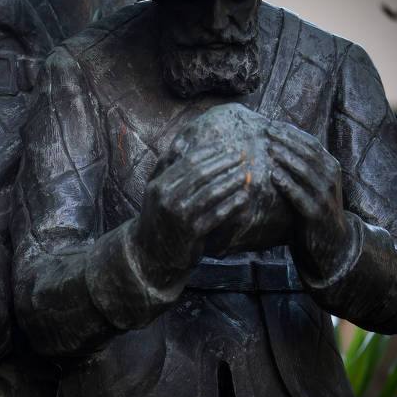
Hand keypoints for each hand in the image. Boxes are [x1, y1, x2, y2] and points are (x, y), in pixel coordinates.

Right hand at [134, 147, 249, 270]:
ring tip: (246, 173)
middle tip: (241, 156)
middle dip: (224, 163)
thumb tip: (180, 142)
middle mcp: (167, 199)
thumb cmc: (156, 217)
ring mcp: (180, 216)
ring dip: (232, 181)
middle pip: (201, 174)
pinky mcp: (192, 233)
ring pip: (211, 193)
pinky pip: (217, 214)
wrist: (150, 253)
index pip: (188, 162)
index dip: (209, 152)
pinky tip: (244, 197)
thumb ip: (165, 167)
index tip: (226, 146)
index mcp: (158, 185)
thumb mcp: (154, 191)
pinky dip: (232, 204)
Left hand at [267, 123, 350, 277]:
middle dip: (285, 140)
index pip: (310, 142)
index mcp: (330, 166)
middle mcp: (330, 177)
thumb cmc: (314, 206)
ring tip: (268, 148)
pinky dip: (286, 184)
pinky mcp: (315, 213)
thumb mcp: (313, 182)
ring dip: (285, 158)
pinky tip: (273, 176)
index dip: (290, 132)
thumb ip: (302, 163)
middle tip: (266, 131)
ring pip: (304, 170)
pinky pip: (299, 195)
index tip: (271, 124)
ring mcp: (324, 195)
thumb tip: (277, 140)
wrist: (332, 240)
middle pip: (306, 152)